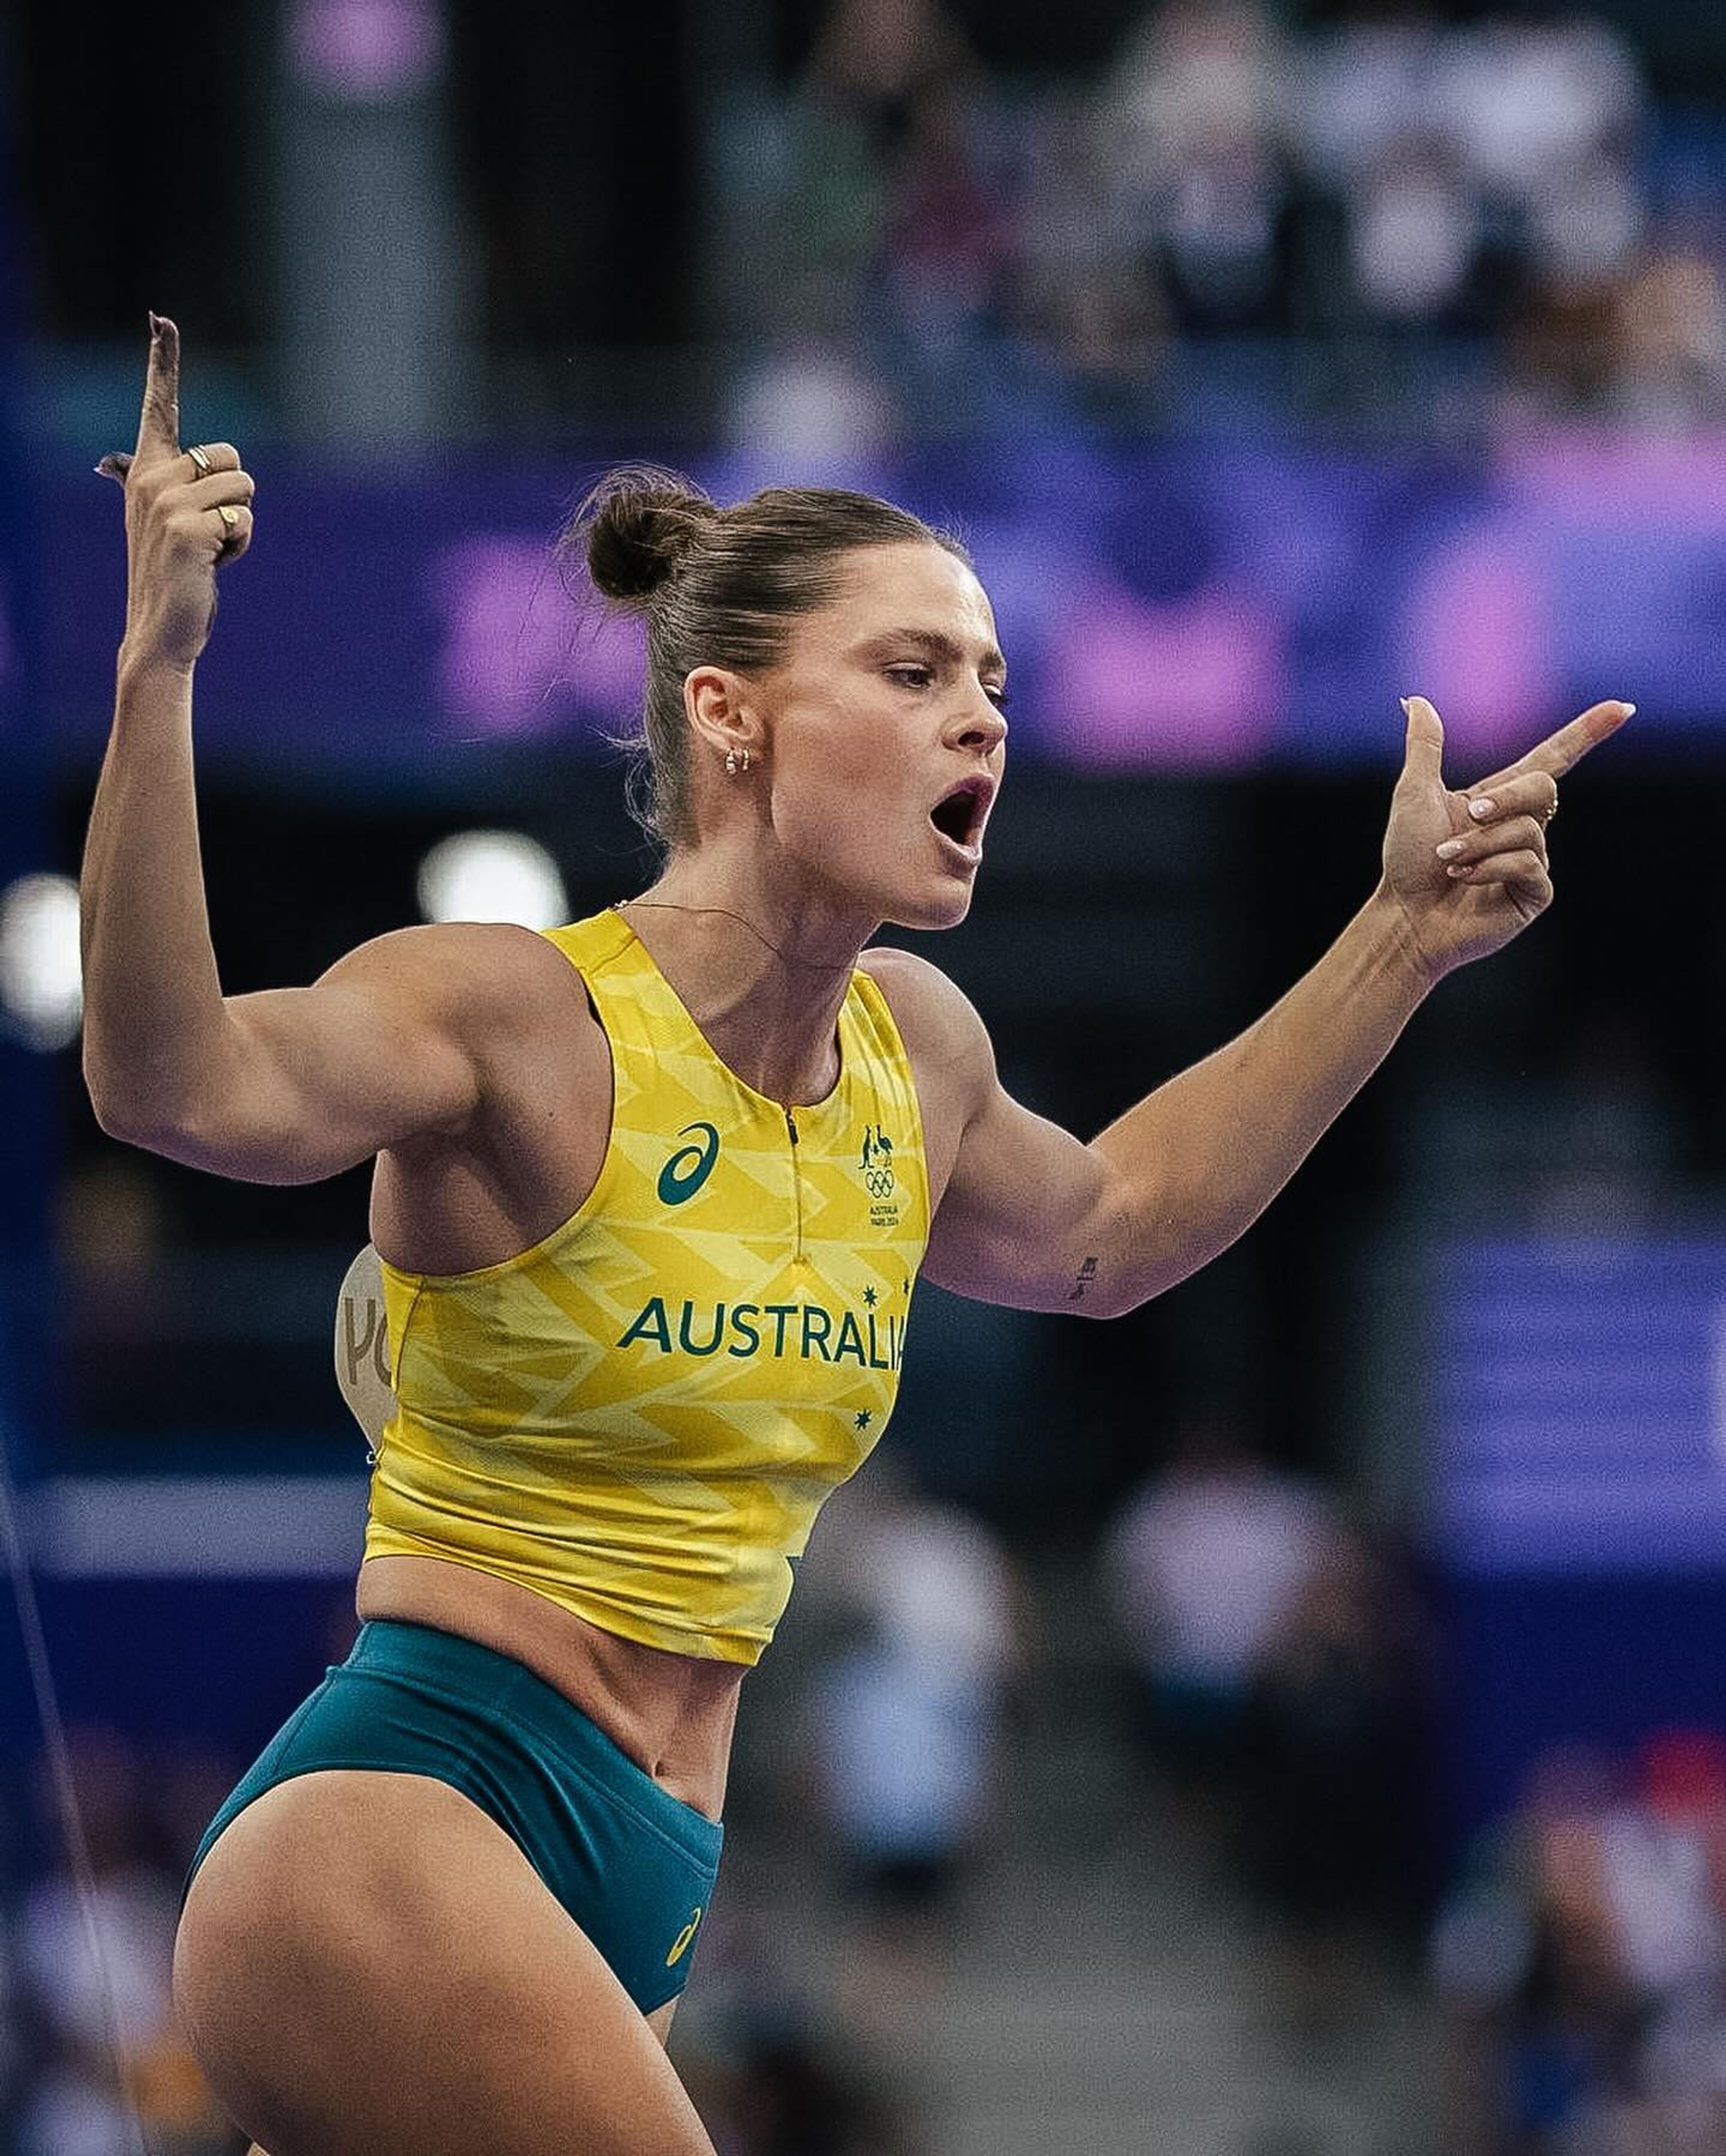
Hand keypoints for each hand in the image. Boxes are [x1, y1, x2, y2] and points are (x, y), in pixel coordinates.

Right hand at [97, 314, 255, 671]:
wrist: (159, 629)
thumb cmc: (175, 576)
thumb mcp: (170, 523)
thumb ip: (178, 489)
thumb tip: (172, 464)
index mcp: (145, 471)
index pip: (157, 405)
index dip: (162, 360)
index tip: (162, 319)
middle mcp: (150, 478)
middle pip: (230, 457)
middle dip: (234, 497)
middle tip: (205, 535)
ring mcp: (166, 503)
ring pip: (243, 489)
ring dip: (239, 526)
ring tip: (207, 551)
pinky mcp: (189, 529)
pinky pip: (243, 521)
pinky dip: (240, 547)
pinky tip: (212, 566)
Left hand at [1378, 693, 1632, 981]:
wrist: (1406, 915)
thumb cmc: (1407, 860)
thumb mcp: (1414, 794)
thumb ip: (1424, 747)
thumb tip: (1414, 700)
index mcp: (1501, 798)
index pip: (1554, 758)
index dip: (1588, 733)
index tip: (1624, 707)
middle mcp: (1524, 826)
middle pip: (1543, 787)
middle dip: (1504, 799)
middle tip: (1470, 814)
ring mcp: (1533, 860)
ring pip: (1527, 830)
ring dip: (1480, 843)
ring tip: (1449, 861)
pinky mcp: (1535, 893)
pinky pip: (1527, 864)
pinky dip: (1488, 868)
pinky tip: (1464, 879)